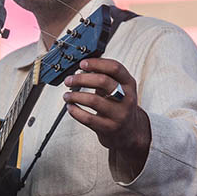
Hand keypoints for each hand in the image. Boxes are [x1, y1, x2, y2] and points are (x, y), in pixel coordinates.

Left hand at [63, 57, 150, 177]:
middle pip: (103, 82)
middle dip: (81, 79)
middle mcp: (126, 98)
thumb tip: (82, 68)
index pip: (115, 68)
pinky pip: (88, 118)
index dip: (97, 63)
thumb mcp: (119, 89)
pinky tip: (70, 107)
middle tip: (69, 80)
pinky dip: (75, 111)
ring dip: (75, 96)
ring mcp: (119, 114)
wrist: (128, 132)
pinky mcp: (109, 128)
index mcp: (129, 84)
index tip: (82, 64)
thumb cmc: (119, 106)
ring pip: (93, 100)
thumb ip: (105, 77)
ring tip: (67, 95)